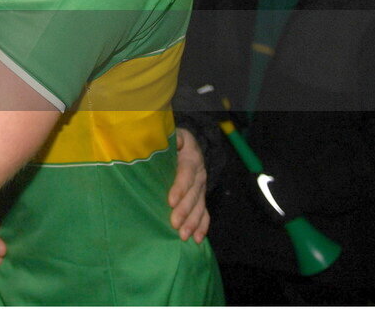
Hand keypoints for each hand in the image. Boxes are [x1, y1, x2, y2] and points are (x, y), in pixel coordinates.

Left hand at [168, 127, 209, 242]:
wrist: (190, 144)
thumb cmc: (175, 140)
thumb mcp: (174, 134)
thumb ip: (172, 137)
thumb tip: (169, 141)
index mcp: (191, 157)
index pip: (186, 174)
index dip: (180, 188)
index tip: (171, 201)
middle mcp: (200, 174)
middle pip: (194, 194)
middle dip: (184, 210)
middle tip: (174, 224)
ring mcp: (202, 187)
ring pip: (200, 206)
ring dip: (193, 222)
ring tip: (184, 236)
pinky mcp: (201, 196)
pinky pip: (205, 212)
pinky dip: (202, 226)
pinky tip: (197, 239)